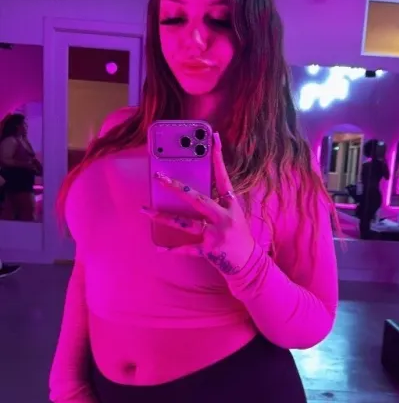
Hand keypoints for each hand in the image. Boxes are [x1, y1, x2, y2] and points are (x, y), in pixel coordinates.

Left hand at [142, 132, 254, 274]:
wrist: (249, 263)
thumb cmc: (240, 236)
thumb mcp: (235, 215)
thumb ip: (218, 202)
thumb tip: (193, 189)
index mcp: (231, 206)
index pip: (223, 177)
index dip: (218, 158)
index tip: (212, 139)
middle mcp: (223, 218)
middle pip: (197, 199)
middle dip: (176, 188)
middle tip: (159, 177)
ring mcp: (216, 235)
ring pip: (185, 223)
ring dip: (163, 217)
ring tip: (145, 210)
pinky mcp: (209, 251)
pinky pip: (186, 249)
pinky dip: (172, 250)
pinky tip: (158, 248)